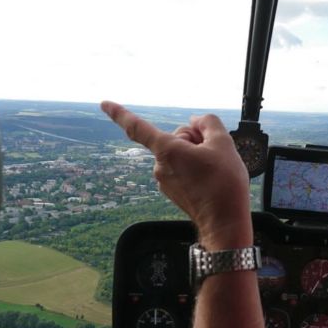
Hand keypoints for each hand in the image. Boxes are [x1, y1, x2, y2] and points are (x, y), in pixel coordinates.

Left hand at [101, 101, 251, 249]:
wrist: (224, 223)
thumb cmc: (223, 184)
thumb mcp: (223, 143)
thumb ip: (208, 122)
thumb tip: (195, 121)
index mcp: (166, 150)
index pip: (137, 127)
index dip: (119, 113)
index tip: (103, 104)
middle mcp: (159, 166)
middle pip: (176, 138)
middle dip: (194, 140)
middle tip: (214, 154)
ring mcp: (164, 181)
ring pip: (180, 154)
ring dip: (196, 156)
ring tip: (214, 171)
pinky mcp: (172, 191)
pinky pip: (181, 170)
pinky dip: (194, 169)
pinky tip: (209, 179)